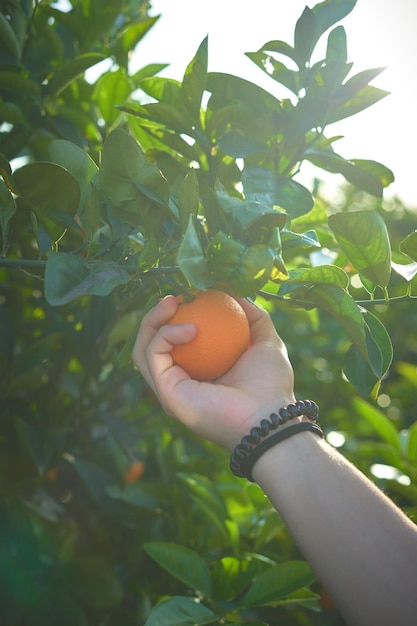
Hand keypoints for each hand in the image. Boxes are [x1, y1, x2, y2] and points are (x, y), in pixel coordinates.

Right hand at [133, 295, 295, 450]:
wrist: (269, 417)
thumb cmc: (271, 385)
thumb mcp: (266, 341)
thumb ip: (253, 317)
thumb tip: (235, 292)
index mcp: (198, 371)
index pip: (174, 340)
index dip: (175, 315)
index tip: (189, 294)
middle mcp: (180, 381)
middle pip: (151, 343)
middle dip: (156, 315)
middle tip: (175, 296)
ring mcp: (169, 389)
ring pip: (143, 348)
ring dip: (152, 321)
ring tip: (172, 302)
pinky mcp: (165, 393)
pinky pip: (153, 355)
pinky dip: (166, 335)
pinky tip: (190, 328)